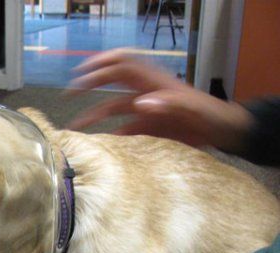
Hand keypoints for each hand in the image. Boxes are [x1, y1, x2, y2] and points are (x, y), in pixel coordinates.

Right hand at [66, 49, 253, 152]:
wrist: (223, 133)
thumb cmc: (212, 116)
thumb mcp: (194, 108)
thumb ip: (170, 103)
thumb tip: (141, 103)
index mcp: (153, 83)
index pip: (123, 65)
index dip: (102, 65)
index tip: (82, 73)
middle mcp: (144, 94)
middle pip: (110, 84)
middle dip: (89, 85)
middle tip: (69, 93)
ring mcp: (143, 112)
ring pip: (111, 110)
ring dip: (92, 117)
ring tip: (74, 129)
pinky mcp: (147, 129)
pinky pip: (122, 132)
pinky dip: (108, 138)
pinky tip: (98, 147)